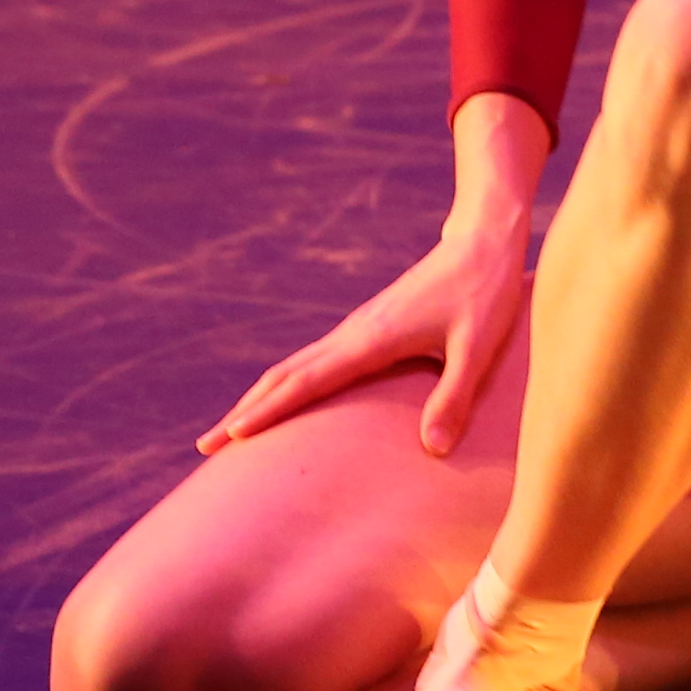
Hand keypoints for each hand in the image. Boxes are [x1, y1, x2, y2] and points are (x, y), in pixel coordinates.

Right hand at [202, 90, 553, 455]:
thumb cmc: (484, 293)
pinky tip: (285, 401)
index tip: (232, 435)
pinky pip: (314, 361)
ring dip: (259, 398)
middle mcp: (353, 333)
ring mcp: (356, 329)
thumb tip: (432, 449)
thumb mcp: (478, 348)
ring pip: (294, 367)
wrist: (481, 240)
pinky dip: (286, 385)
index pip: (307, 381)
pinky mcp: (367, 328)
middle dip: (245, 411)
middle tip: (206, 445)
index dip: (269, 411)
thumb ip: (454, 398)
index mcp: (371, 340)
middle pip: (284, 376)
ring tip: (233, 432)